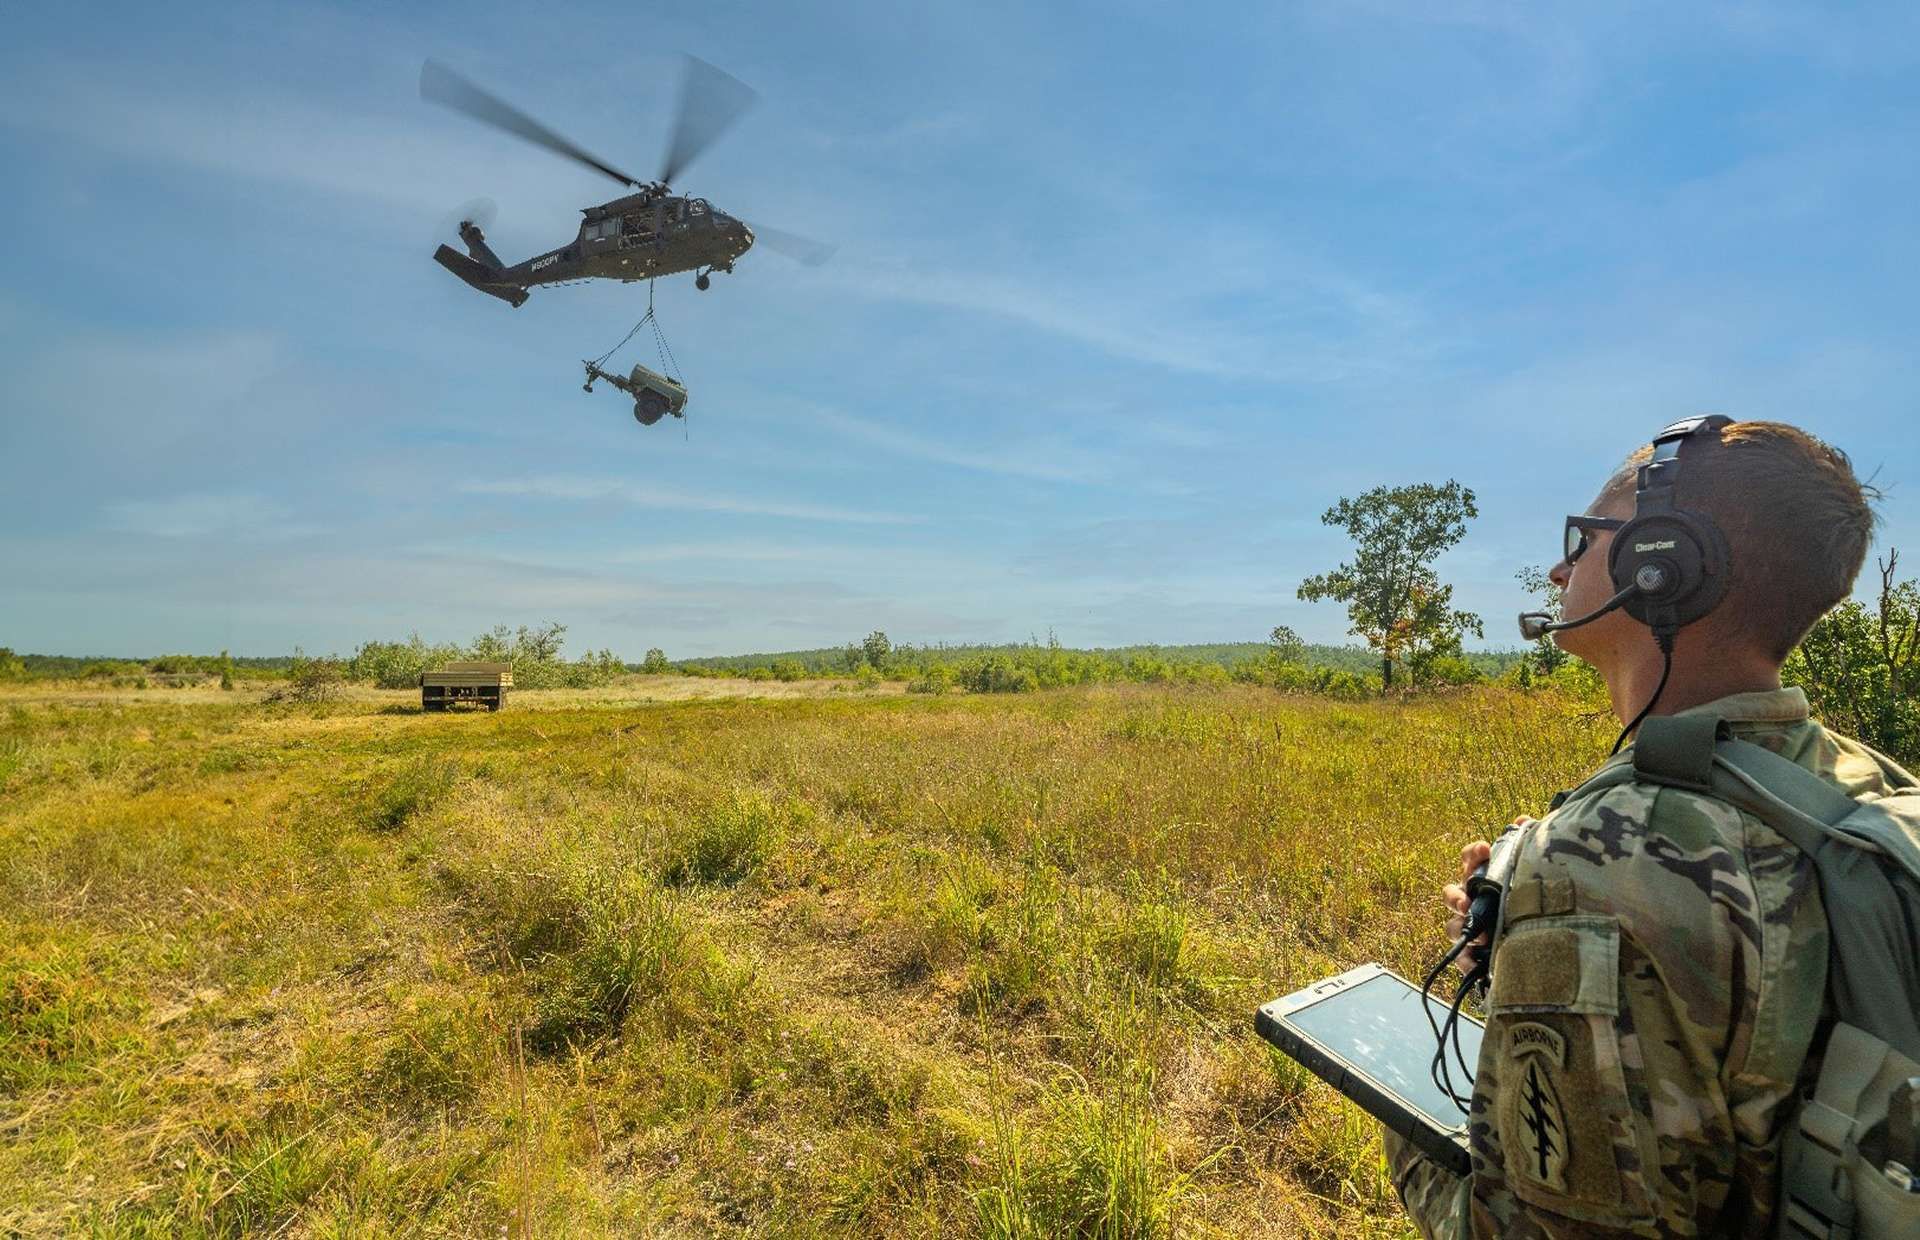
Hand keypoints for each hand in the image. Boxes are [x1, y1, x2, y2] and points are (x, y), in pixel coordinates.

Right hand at [1442, 818, 1533, 973]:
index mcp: (1484, 878)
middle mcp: (1472, 901)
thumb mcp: (1534, 872)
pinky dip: (1465, 960)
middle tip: (1467, 902)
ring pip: (1452, 926)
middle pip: (1451, 894)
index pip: (1469, 859)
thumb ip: (1528, 845)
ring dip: (1460, 928)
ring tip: (1480, 937)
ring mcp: (1472, 928)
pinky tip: (1476, 962)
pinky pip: (1461, 959)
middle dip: (1455, 898)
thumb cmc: (1534, 901)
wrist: (1549, 943)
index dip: (1474, 853)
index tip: (1486, 848)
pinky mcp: (1476, 955)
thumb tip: (1522, 820)